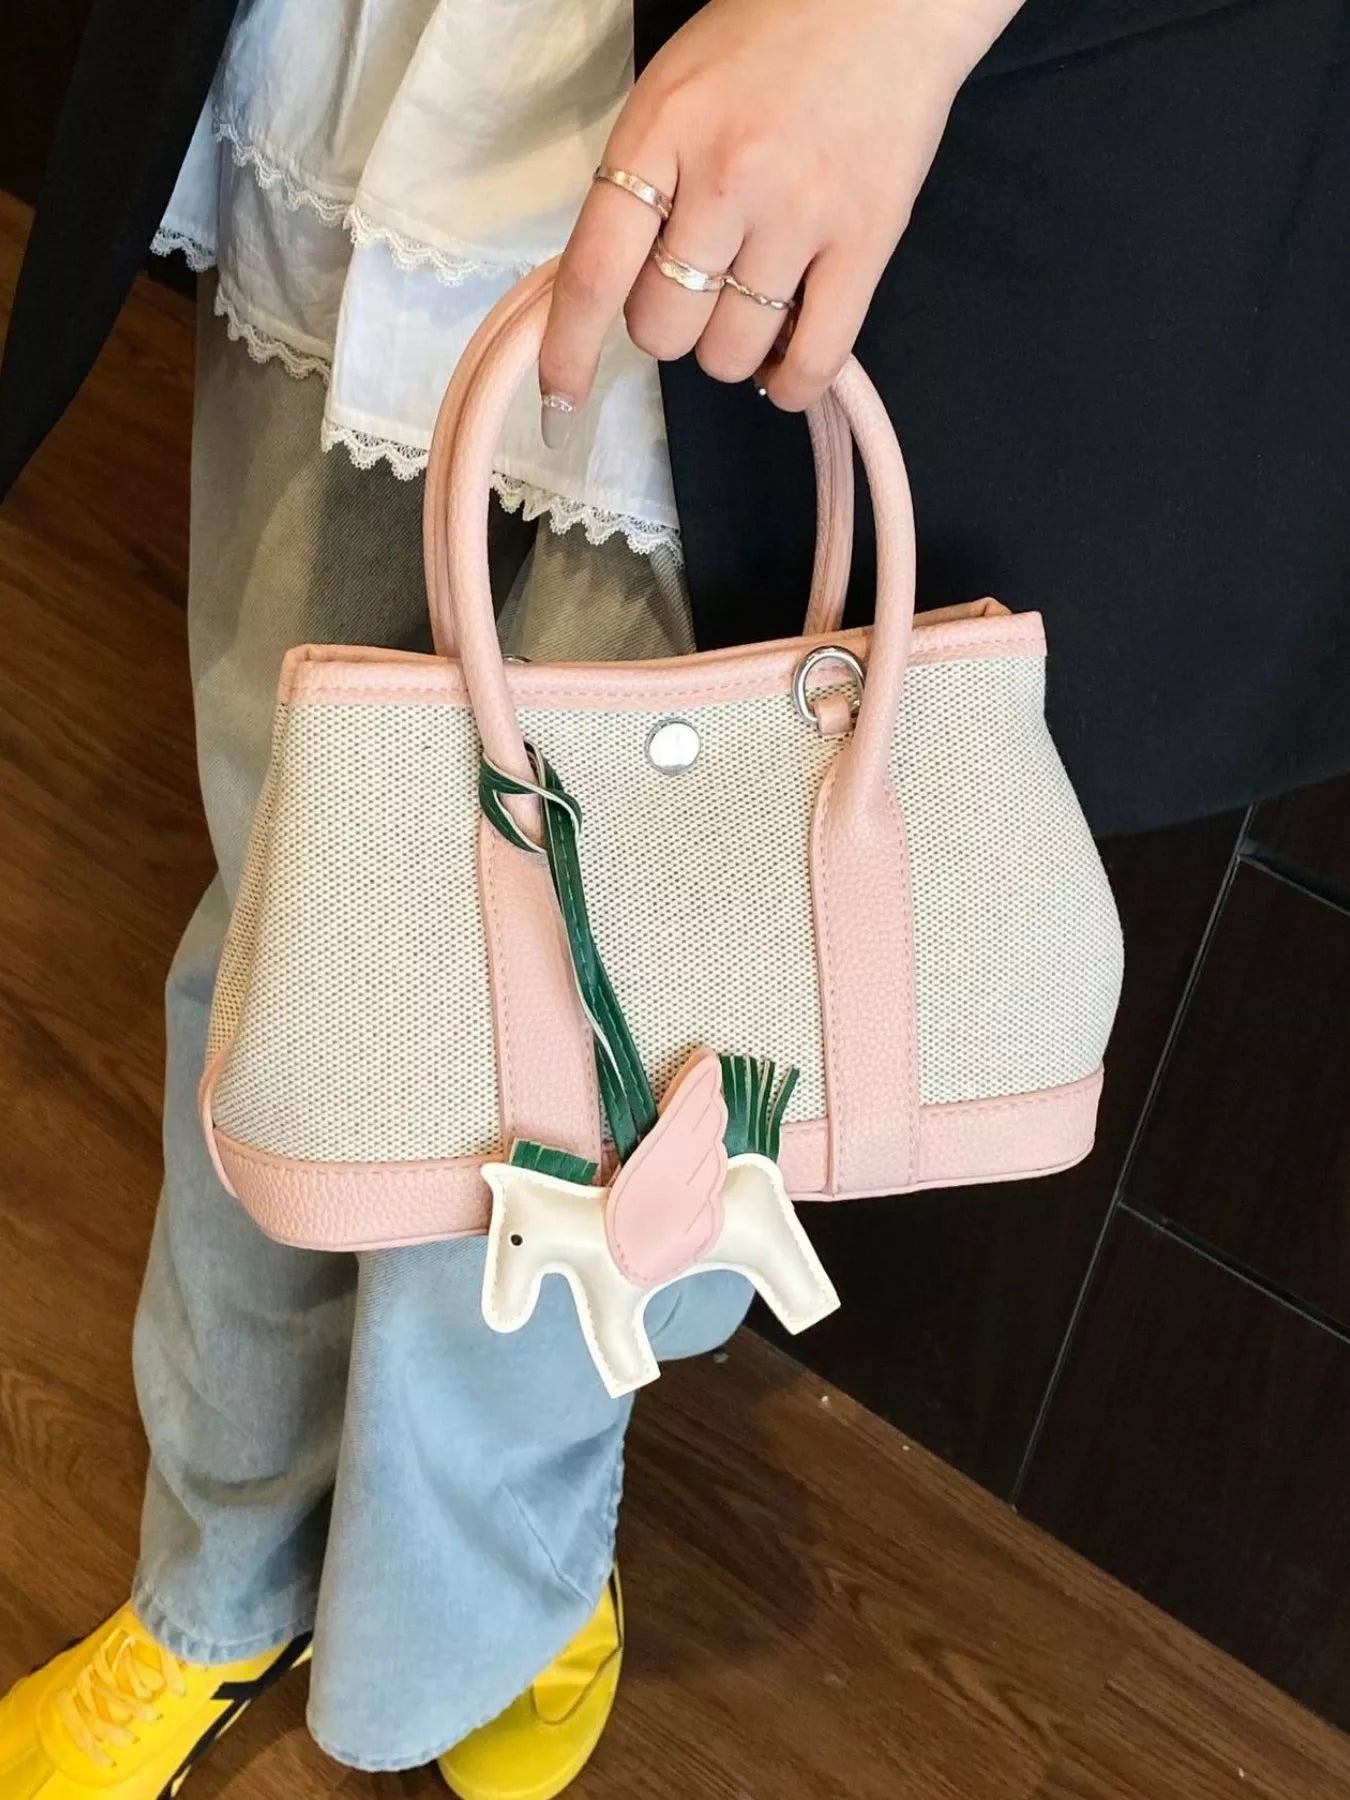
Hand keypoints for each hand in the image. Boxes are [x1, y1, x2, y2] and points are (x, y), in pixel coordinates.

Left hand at [539, 0, 1021, 436]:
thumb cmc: (773, 37)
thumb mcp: (675, 92)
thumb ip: (641, 183)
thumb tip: (611, 289)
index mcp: (662, 130)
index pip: (594, 271)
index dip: (569, 352)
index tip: (560, 402)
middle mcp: (726, 176)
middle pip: (664, 327)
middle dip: (669, 325)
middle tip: (697, 287)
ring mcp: (800, 212)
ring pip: (731, 353)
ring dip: (729, 349)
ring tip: (749, 304)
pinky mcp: (867, 239)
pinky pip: (815, 358)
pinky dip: (791, 382)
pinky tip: (784, 363)